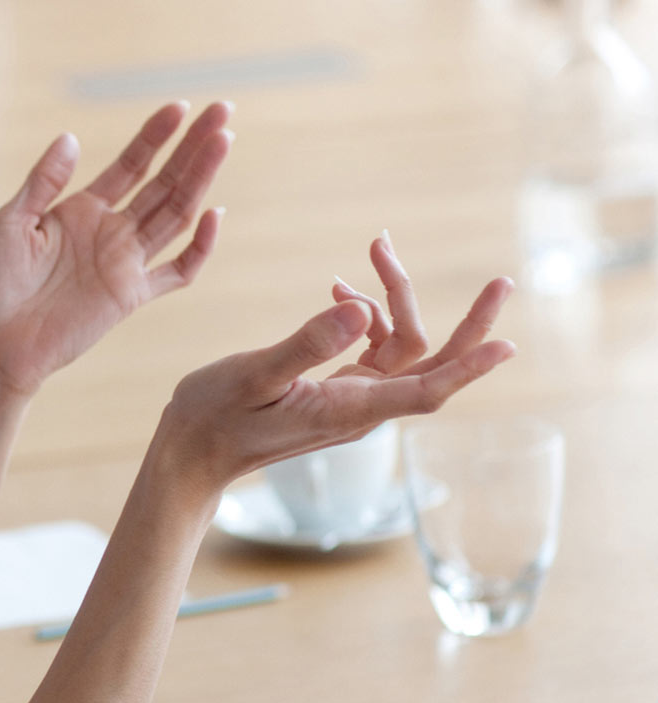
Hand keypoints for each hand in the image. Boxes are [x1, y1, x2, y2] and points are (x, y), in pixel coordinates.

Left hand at [0, 102, 231, 395]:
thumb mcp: (9, 223)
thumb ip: (43, 183)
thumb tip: (70, 137)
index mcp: (80, 209)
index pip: (130, 165)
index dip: (154, 136)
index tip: (179, 107)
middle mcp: (110, 231)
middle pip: (163, 182)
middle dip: (192, 148)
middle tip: (222, 111)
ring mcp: (124, 263)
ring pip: (176, 215)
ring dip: (201, 179)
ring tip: (223, 142)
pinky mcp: (131, 297)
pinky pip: (177, 272)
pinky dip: (200, 247)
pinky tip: (214, 214)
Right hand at [153, 245, 514, 499]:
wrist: (193, 452)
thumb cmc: (216, 417)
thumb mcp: (255, 374)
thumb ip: (307, 344)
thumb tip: (360, 310)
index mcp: (349, 408)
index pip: (427, 389)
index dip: (470, 366)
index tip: (509, 345)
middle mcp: (362, 407)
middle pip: (433, 364)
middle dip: (468, 323)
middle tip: (501, 282)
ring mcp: (353, 400)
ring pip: (403, 348)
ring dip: (396, 300)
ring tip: (373, 250)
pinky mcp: (338, 392)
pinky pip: (376, 350)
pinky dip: (368, 315)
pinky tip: (338, 291)